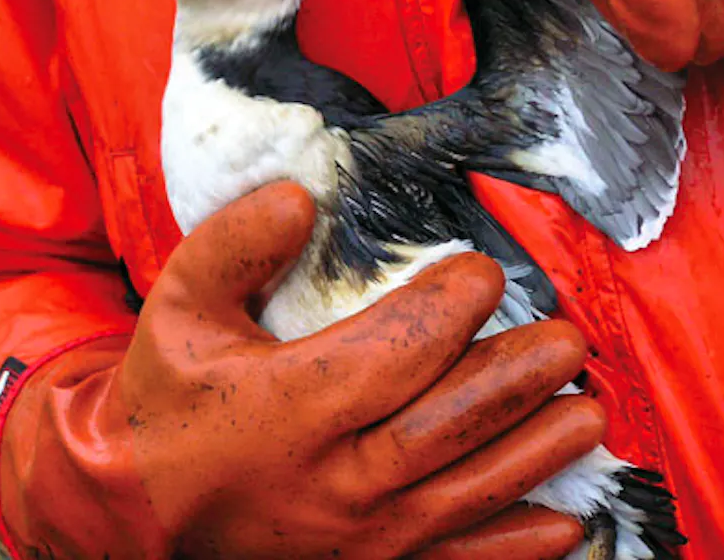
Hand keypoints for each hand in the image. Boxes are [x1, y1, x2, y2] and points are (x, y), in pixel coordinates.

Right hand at [0, 181, 602, 558]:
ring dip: (534, 454)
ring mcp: (353, 537)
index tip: (483, 274)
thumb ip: (233, 244)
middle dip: (514, 380)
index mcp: (284, 406)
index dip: (448, 310)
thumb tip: (300, 198)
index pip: (390, 354)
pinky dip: (513, 547)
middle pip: (443, 426)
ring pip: (463, 493)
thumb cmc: (168, 394)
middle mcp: (328, 478)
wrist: (137, 506)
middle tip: (566, 341)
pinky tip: (566, 522)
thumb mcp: (177, 305)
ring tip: (587, 412)